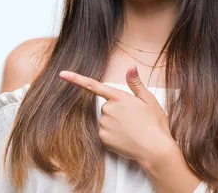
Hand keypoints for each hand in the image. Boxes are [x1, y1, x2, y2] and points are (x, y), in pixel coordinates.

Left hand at [58, 66, 174, 164]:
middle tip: (133, 118)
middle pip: (106, 106)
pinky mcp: (103, 138)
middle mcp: (108, 110)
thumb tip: (131, 67)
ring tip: (132, 129)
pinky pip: (105, 133)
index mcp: (118, 98)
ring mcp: (104, 125)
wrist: (155, 150)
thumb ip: (135, 83)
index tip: (62, 74)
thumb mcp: (149, 100)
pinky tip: (126, 138)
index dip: (76, 79)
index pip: (93, 85)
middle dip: (117, 110)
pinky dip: (114, 135)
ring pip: (106, 120)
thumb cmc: (154, 124)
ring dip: (115, 123)